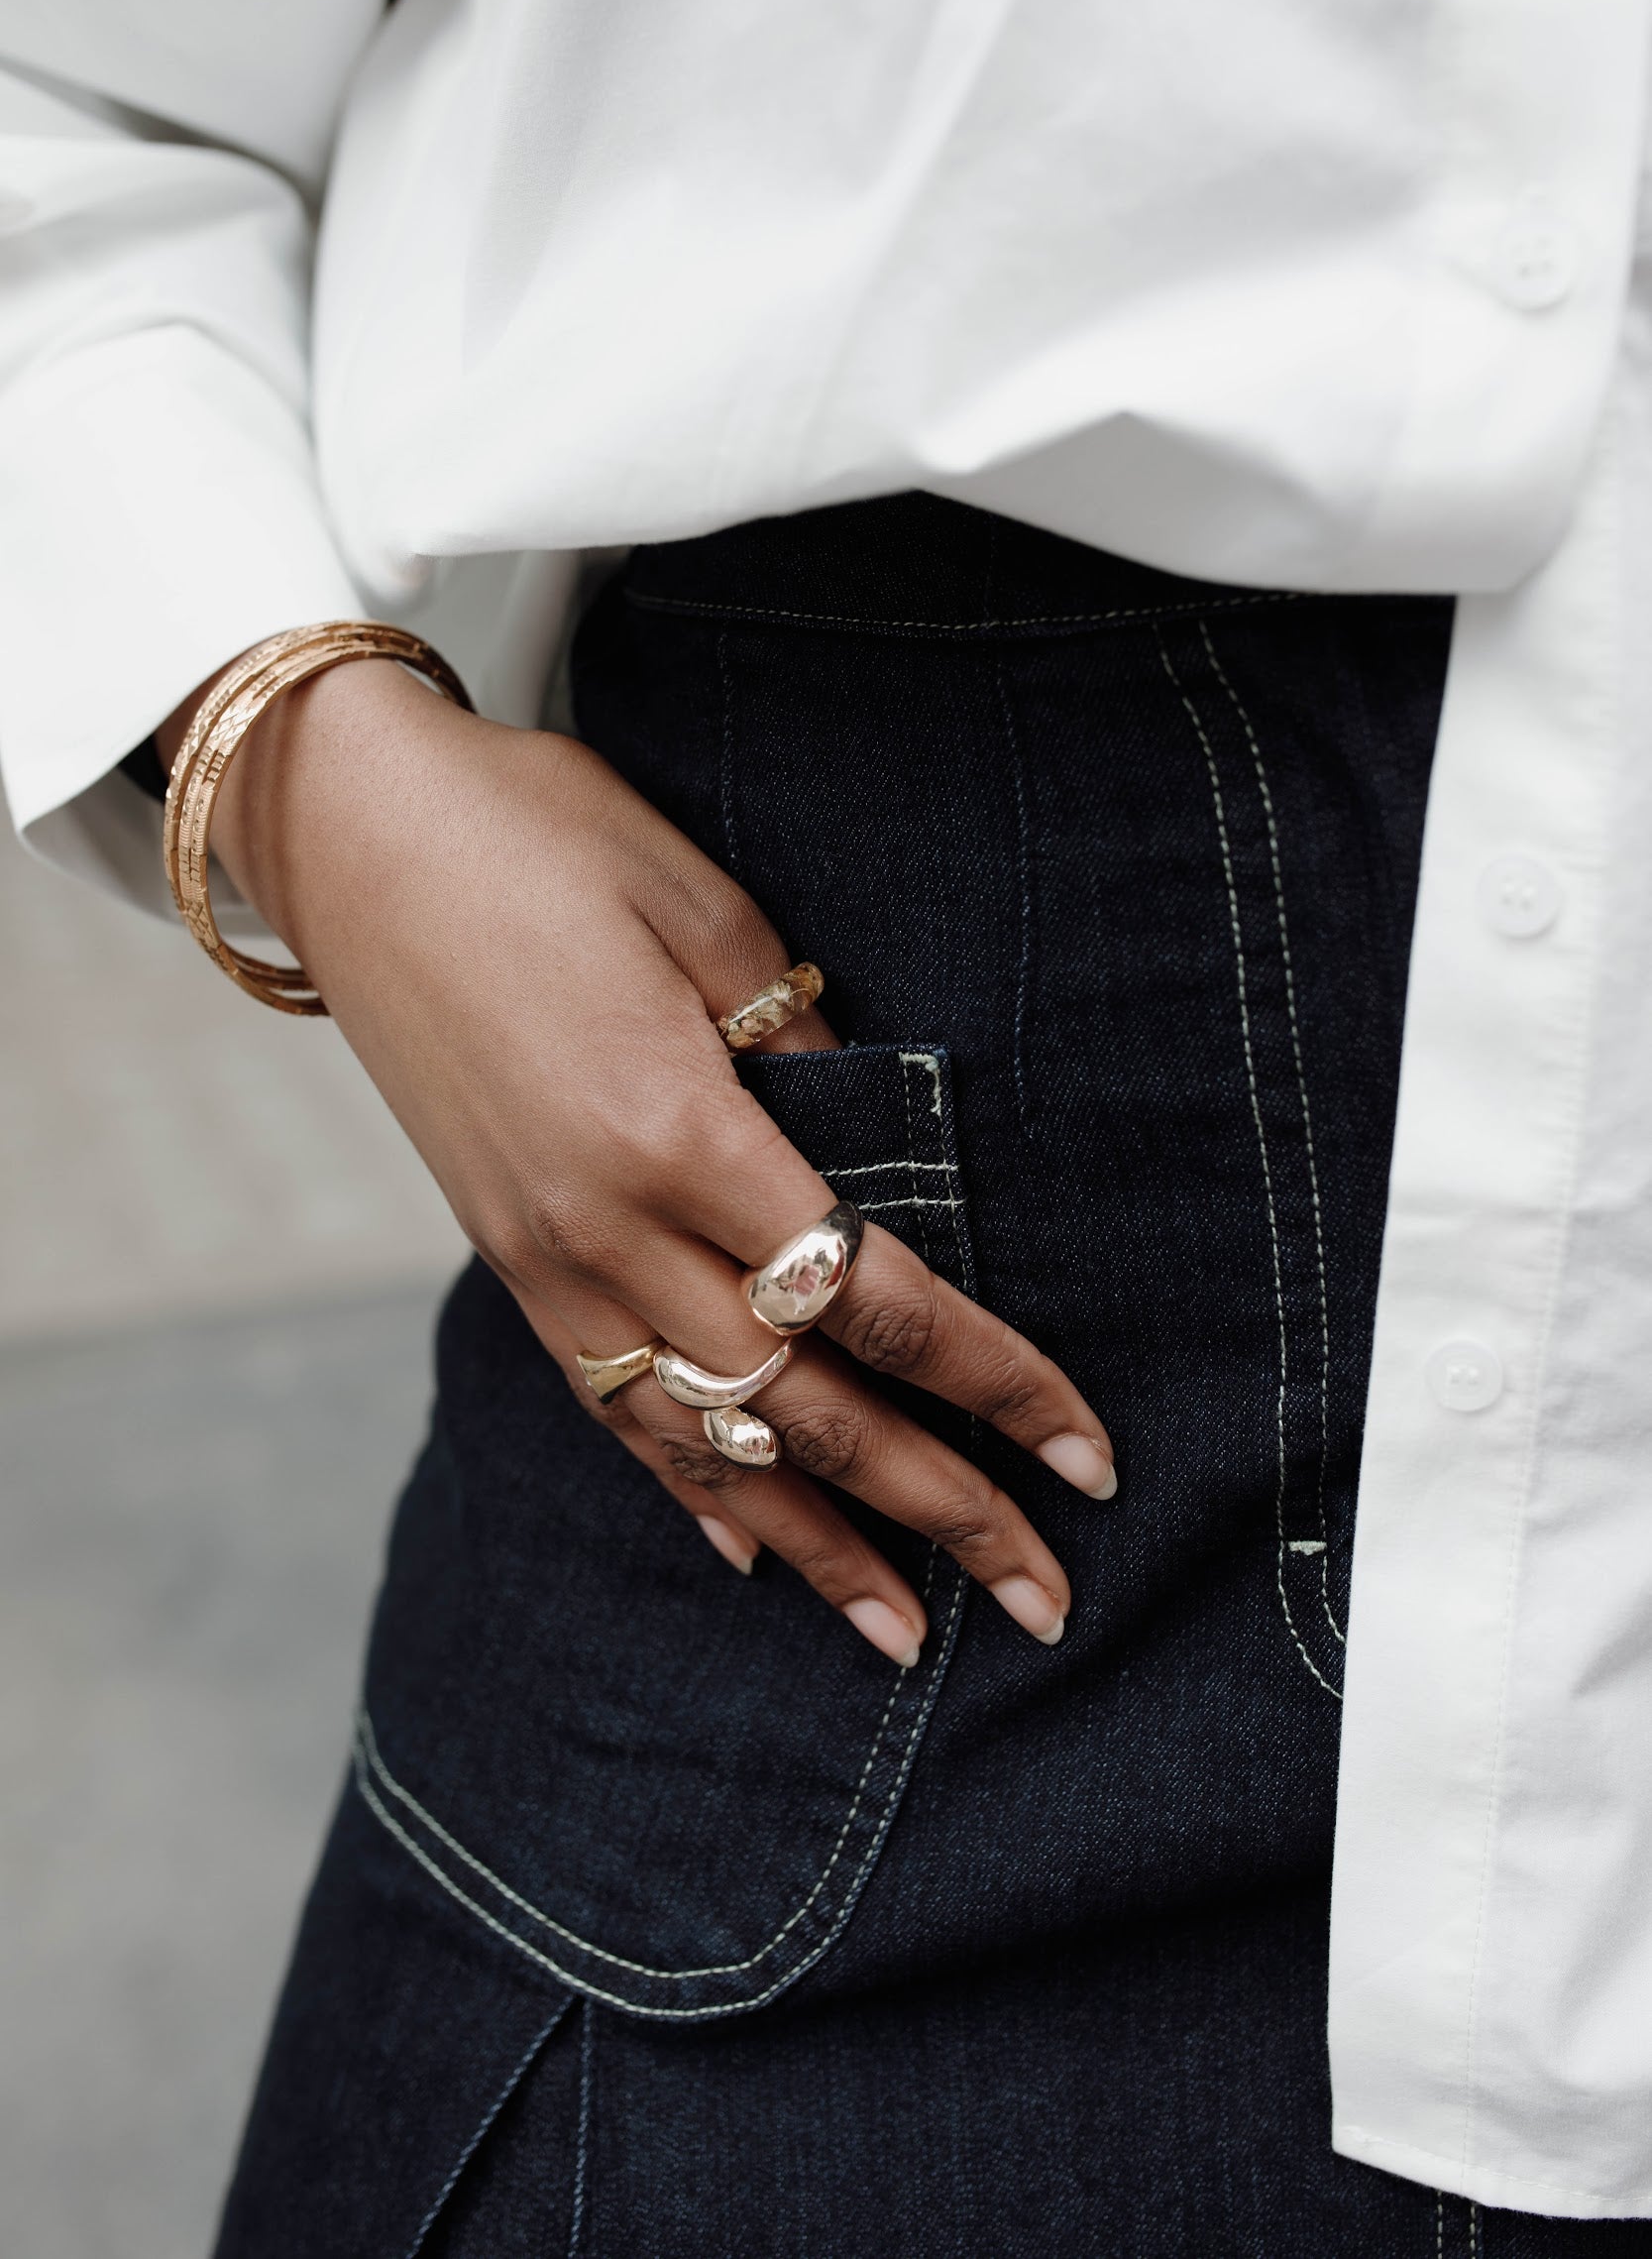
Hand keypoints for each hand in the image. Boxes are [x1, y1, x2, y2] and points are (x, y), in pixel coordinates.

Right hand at [171, 660, 1115, 1666]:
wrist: (344, 831)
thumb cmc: (534, 834)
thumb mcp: (702, 905)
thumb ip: (803, 1043)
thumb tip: (878, 1152)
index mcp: (680, 1132)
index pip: (875, 1300)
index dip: (994, 1385)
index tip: (1085, 1455)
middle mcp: (610, 1227)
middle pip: (808, 1406)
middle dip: (940, 1508)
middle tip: (1047, 1592)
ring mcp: (547, 1258)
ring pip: (705, 1442)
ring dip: (819, 1545)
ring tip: (909, 1636)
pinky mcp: (507, 1257)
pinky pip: (610, 1409)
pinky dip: (691, 1490)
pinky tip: (749, 1552)